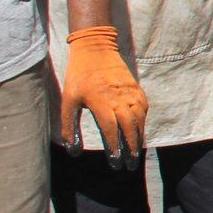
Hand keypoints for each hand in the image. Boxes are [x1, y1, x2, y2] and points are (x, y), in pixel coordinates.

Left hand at [60, 26, 148, 167]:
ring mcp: (129, 92)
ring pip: (139, 118)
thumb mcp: (68, 101)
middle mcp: (118, 98)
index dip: (114, 147)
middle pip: (129, 127)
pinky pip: (143, 108)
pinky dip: (143, 121)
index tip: (115, 162)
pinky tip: (140, 130)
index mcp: (100, 101)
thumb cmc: (78, 76)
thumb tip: (72, 150)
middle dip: (131, 147)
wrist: (96, 49)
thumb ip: (70, 126)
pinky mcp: (135, 87)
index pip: (111, 129)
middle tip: (130, 164)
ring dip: (139, 137)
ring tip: (136, 151)